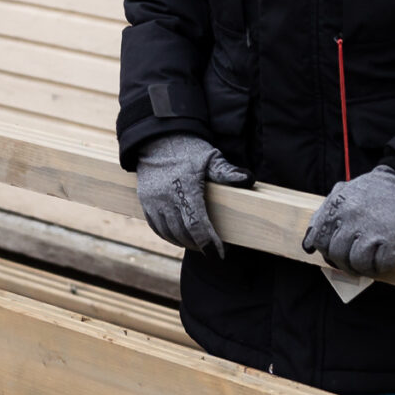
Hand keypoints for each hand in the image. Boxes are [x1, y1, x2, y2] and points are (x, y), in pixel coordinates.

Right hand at [135, 134, 252, 256]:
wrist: (157, 140)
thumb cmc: (188, 149)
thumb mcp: (210, 157)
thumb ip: (227, 172)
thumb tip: (248, 180)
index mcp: (186, 187)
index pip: (197, 224)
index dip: (209, 242)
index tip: (219, 254)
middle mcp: (167, 197)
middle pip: (184, 233)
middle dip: (199, 245)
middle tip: (212, 250)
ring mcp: (154, 202)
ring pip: (170, 233)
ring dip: (185, 243)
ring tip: (198, 245)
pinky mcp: (146, 203)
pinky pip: (157, 228)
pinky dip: (170, 237)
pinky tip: (181, 238)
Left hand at [302, 165, 394, 276]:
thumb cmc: (374, 189)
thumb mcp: (343, 192)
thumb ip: (322, 215)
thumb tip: (308, 245)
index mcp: (337, 207)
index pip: (319, 240)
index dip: (326, 252)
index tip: (334, 255)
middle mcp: (351, 218)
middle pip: (338, 255)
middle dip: (344, 264)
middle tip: (353, 264)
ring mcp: (372, 228)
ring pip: (358, 263)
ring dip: (364, 268)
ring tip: (369, 264)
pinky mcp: (393, 236)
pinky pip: (382, 263)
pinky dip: (383, 266)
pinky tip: (384, 260)